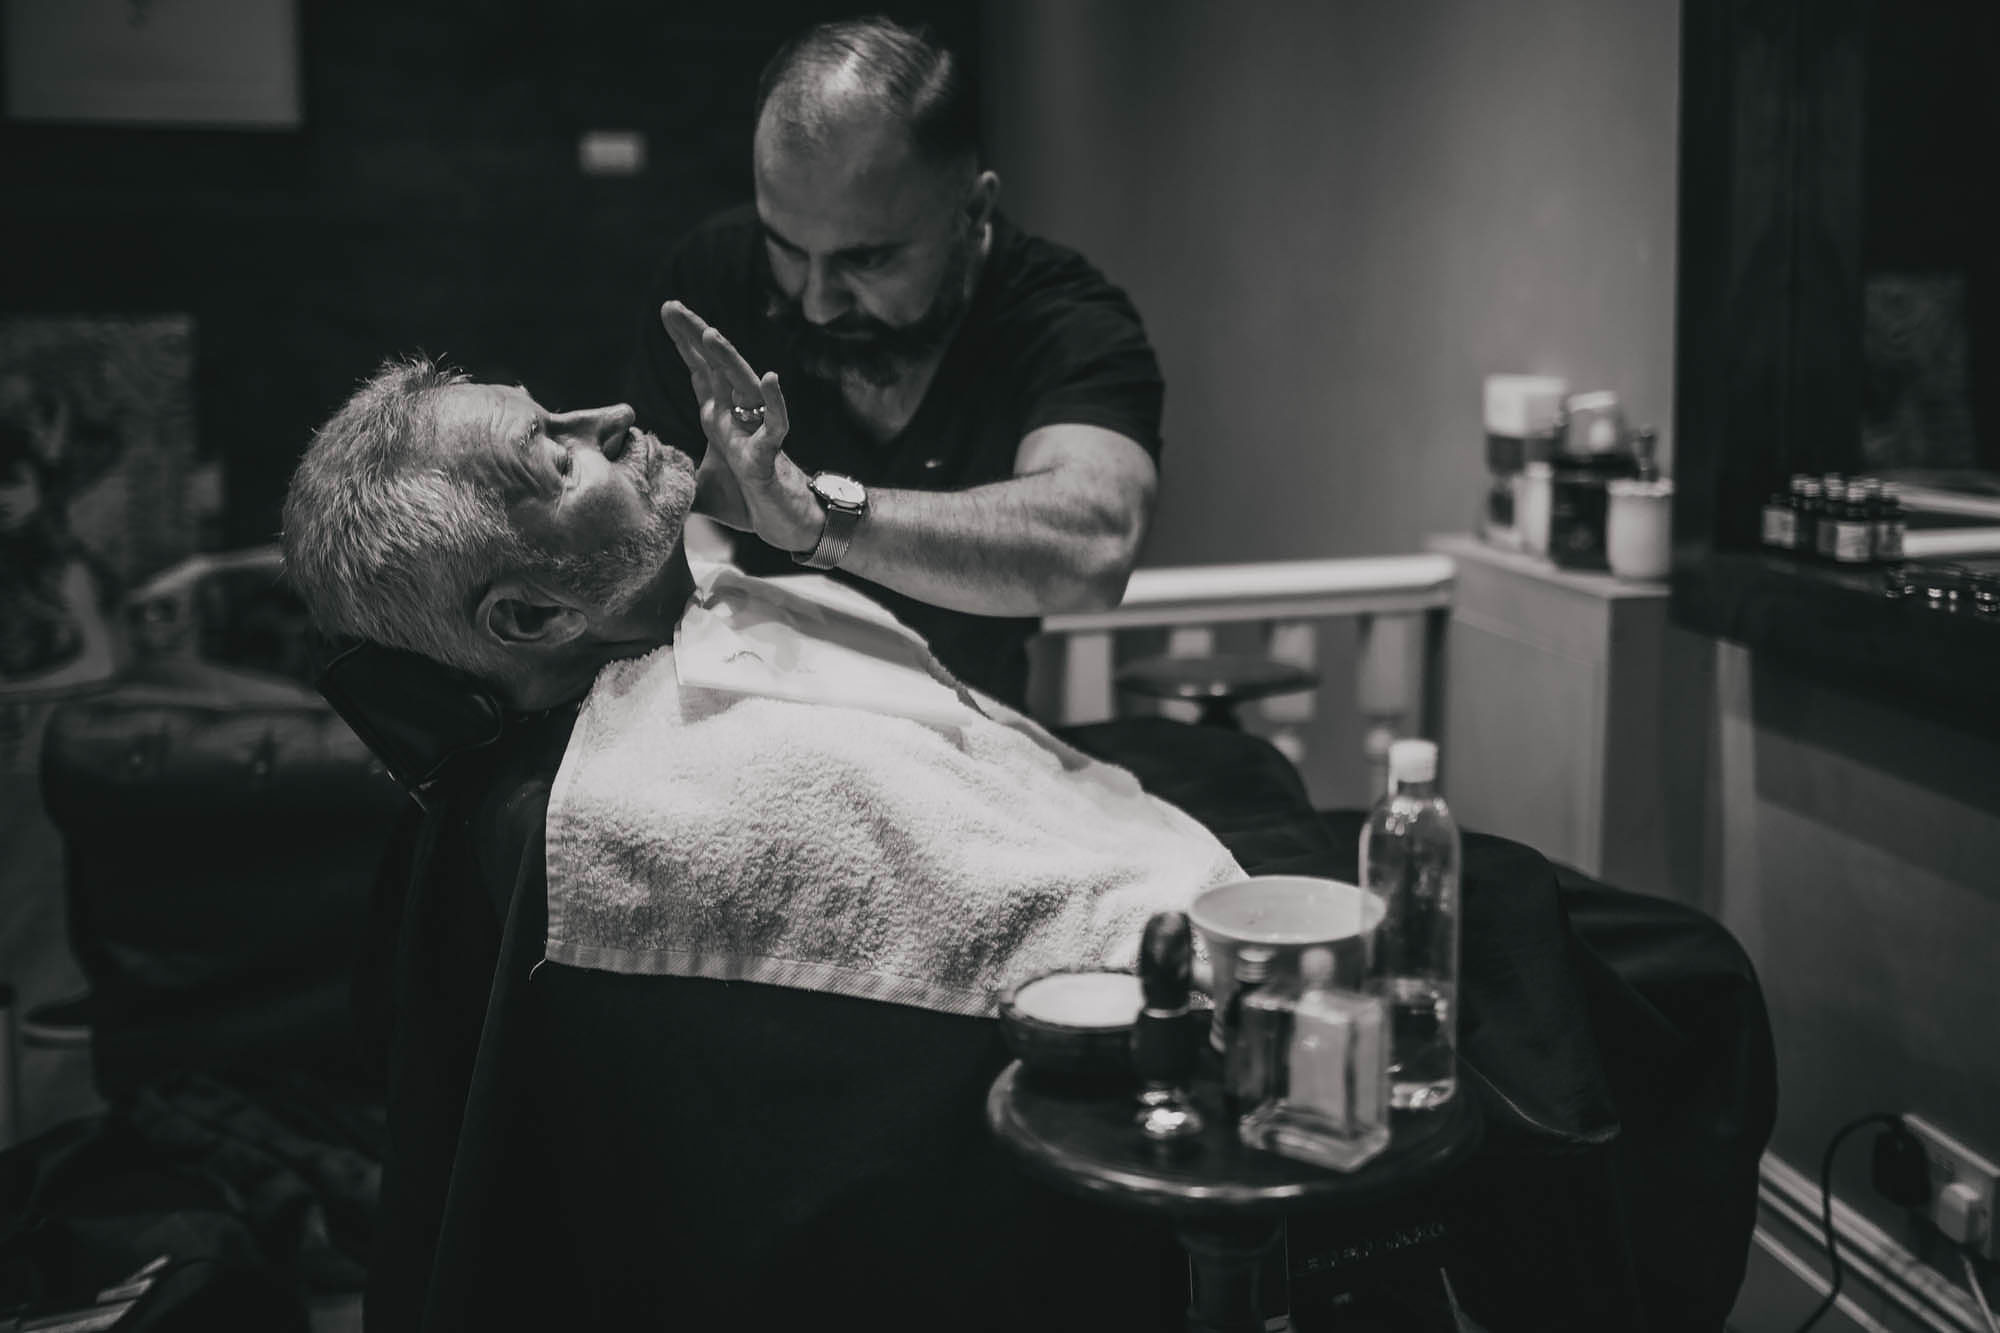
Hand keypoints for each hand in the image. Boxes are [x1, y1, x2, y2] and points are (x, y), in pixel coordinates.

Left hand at [659, 301, 820, 552]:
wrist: (786, 524)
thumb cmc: (749, 501)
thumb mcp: (696, 489)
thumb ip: (673, 478)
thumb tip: (638, 480)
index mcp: (719, 419)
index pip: (700, 372)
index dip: (684, 342)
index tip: (667, 310)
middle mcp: (737, 418)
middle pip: (716, 368)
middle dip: (695, 336)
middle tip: (671, 306)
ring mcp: (755, 433)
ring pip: (744, 387)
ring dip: (728, 361)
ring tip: (710, 334)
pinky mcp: (771, 456)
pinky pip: (776, 426)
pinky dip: (774, 404)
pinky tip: (769, 378)